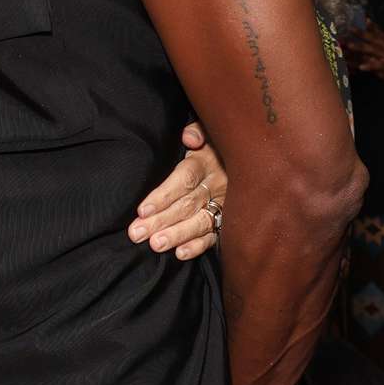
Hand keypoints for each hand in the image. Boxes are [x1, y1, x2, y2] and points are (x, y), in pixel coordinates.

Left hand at [127, 121, 225, 260]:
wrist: (246, 156)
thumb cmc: (212, 145)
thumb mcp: (207, 131)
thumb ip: (197, 131)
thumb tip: (189, 138)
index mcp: (207, 162)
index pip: (184, 180)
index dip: (163, 196)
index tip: (142, 211)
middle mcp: (216, 185)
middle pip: (187, 205)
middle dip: (161, 221)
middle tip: (137, 234)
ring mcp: (224, 205)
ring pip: (200, 222)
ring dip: (177, 235)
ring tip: (156, 245)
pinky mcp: (229, 220)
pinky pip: (215, 235)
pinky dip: (198, 245)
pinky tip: (181, 253)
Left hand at [345, 22, 383, 89]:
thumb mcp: (383, 52)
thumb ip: (373, 45)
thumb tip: (359, 37)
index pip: (379, 32)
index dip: (371, 26)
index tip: (363, 19)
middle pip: (373, 39)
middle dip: (361, 33)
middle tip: (350, 29)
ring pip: (372, 50)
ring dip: (360, 47)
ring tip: (349, 45)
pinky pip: (377, 66)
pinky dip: (369, 66)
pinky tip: (361, 67)